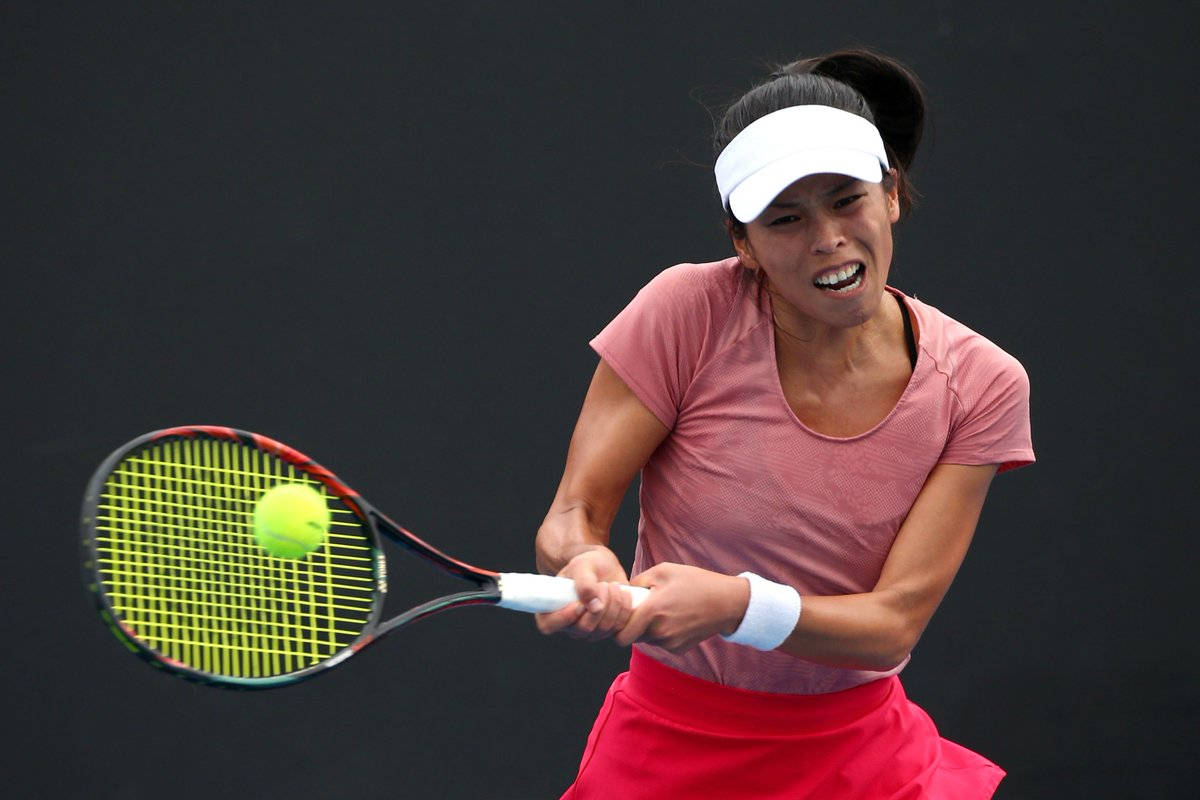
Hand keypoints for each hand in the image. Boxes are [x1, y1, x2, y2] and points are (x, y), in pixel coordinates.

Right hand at [534, 547, 635, 640]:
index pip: (548, 625)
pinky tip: (624, 593)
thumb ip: (584, 584)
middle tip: (605, 584)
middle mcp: (569, 624)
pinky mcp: (608, 631)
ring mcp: (589, 631)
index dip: (564, 618)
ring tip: (613, 585)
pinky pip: (619, 629)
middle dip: (599, 604)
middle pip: (584, 629)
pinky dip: (625, 609)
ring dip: (614, 604)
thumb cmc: (587, 564)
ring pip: (603, 629)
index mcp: (552, 608)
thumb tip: (594, 607)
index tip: (579, 603)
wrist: (604, 566)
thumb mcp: (582, 566)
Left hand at [615, 563, 749, 653]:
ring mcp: (670, 642)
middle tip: (639, 610)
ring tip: (661, 610)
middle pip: (631, 636)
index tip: (618, 616)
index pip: (621, 635)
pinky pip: (660, 643)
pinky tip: (673, 619)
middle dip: (630, 626)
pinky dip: (661, 634)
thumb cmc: (695, 582)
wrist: (726, 602)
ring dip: (646, 629)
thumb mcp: (664, 570)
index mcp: (652, 611)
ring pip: (646, 640)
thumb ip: (638, 580)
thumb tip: (623, 590)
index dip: (615, 627)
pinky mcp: (679, 648)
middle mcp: (659, 631)